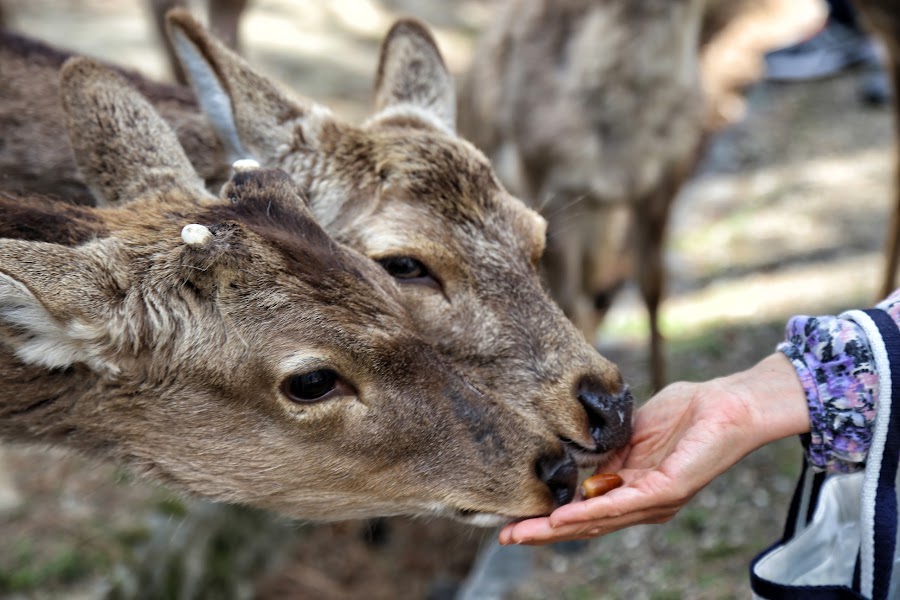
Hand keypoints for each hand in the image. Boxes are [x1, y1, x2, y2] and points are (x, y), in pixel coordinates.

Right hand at [498, 353, 809, 544]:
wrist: (731, 402)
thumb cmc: (691, 411)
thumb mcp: (636, 430)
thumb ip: (612, 447)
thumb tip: (580, 455)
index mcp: (636, 488)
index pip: (588, 510)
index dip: (553, 518)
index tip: (519, 521)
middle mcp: (645, 502)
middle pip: (588, 524)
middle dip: (546, 532)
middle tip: (508, 537)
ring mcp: (657, 500)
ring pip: (599, 521)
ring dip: (558, 528)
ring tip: (524, 533)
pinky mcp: (669, 490)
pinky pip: (622, 505)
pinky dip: (590, 512)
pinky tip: (564, 517)